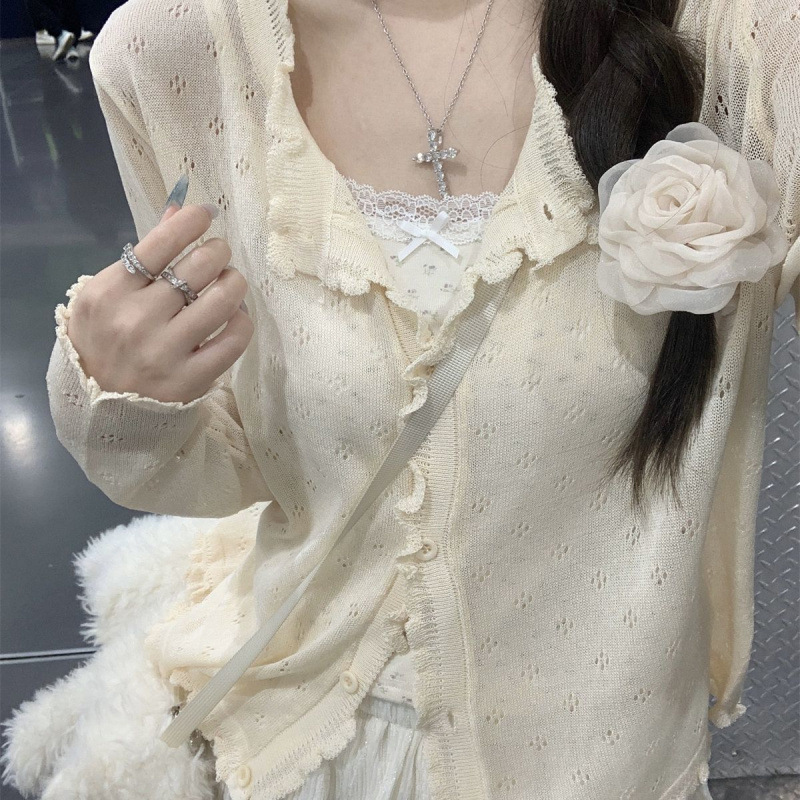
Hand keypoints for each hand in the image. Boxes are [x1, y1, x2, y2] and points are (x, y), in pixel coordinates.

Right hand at [66, 203, 253, 403]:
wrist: (100, 406)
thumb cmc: (105, 340)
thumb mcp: (110, 294)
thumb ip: (147, 253)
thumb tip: (180, 209)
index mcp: (110, 292)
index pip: (160, 243)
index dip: (191, 221)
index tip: (206, 215)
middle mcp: (136, 320)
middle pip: (199, 267)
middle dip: (218, 252)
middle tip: (218, 256)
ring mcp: (164, 352)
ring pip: (223, 300)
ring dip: (235, 283)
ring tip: (229, 283)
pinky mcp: (190, 379)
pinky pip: (234, 340)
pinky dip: (242, 320)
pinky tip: (234, 316)